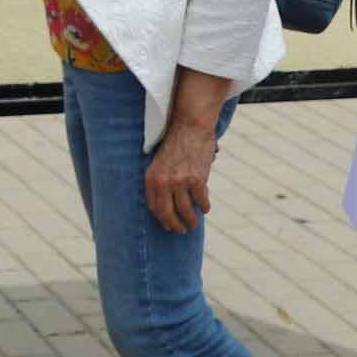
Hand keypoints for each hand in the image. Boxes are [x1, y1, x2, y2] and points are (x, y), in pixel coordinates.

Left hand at [144, 116, 218, 233]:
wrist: (190, 126)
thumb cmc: (176, 142)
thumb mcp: (159, 160)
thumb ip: (161, 179)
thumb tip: (168, 200)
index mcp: (151, 178)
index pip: (154, 207)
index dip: (162, 218)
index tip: (167, 224)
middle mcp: (164, 183)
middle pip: (168, 213)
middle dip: (175, 225)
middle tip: (181, 230)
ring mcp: (180, 182)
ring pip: (185, 210)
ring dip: (190, 221)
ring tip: (193, 225)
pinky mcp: (196, 180)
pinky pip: (201, 200)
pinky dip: (204, 206)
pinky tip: (205, 209)